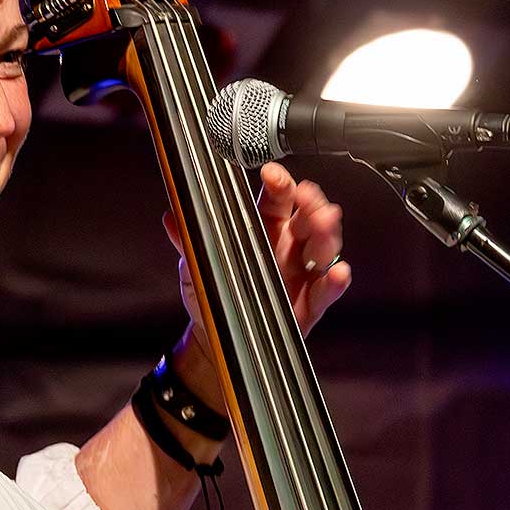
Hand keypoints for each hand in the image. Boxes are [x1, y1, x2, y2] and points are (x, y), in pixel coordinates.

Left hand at [164, 162, 350, 362]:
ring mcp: (302, 273)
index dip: (280, 184)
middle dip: (313, 203)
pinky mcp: (310, 301)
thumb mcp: (197, 264)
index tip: (273, 174)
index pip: (278, 200)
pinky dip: (335, 281)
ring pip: (324, 247)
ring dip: (328, 233)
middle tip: (308, 196)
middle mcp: (288, 247)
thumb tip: (172, 218)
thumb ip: (188, 240)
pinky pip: (327, 290)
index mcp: (263, 229)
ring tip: (326, 222)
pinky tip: (338, 272)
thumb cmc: (213, 293)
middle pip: (308, 218)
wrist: (216, 335)